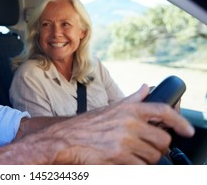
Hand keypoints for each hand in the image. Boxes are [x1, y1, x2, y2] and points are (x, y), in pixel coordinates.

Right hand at [32, 84, 193, 163]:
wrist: (67, 138)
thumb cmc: (88, 124)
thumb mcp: (111, 107)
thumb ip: (132, 99)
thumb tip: (146, 87)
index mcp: (129, 109)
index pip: (163, 112)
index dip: (179, 122)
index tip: (188, 131)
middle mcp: (129, 123)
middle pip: (162, 140)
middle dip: (158, 147)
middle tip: (148, 149)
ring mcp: (125, 140)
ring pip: (153, 156)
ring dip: (146, 159)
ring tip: (132, 155)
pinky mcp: (119, 156)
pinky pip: (141, 167)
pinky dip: (137, 167)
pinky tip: (126, 163)